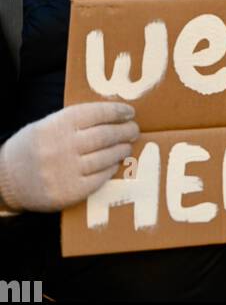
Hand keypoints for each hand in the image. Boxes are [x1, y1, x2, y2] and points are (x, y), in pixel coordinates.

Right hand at [0, 102, 138, 212]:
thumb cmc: (33, 146)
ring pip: (105, 158)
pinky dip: (109, 170)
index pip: (97, 113)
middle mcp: (63, 146)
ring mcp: (66, 171)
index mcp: (58, 124)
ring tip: (126, 145)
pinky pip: (98, 179)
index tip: (129, 112)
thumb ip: (77, 121)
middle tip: (134, 129)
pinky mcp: (68, 192)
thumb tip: (113, 116)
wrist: (7, 178)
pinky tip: (113, 164)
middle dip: (124, 131)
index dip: (117, 111)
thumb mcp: (49, 124)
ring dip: (121, 150)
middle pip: (105, 135)